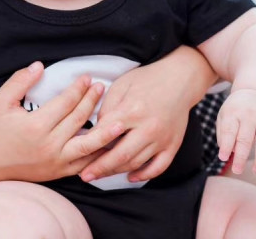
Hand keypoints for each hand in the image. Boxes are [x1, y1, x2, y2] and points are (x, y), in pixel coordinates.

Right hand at [0, 62, 124, 187]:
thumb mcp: (1, 100)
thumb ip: (20, 81)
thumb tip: (39, 65)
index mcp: (36, 126)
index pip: (66, 103)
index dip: (79, 88)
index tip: (87, 77)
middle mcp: (49, 146)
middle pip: (79, 119)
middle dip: (92, 101)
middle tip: (101, 86)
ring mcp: (55, 162)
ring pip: (88, 146)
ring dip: (105, 132)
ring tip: (119, 120)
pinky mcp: (57, 173)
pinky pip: (83, 164)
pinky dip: (97, 155)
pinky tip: (107, 144)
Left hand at [80, 49, 207, 184]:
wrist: (179, 79)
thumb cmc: (147, 79)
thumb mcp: (121, 85)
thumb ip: (107, 107)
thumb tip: (97, 129)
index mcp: (133, 111)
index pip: (106, 134)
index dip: (90, 144)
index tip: (76, 152)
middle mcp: (148, 128)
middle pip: (120, 155)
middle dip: (99, 168)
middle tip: (84, 176)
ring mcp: (162, 139)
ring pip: (136, 163)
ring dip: (116, 172)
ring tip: (101, 175)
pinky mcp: (173, 145)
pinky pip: (158, 168)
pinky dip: (144, 175)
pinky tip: (131, 177)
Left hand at [216, 88, 255, 174]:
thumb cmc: (237, 109)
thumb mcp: (225, 114)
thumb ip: (223, 133)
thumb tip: (228, 152)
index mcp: (234, 112)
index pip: (229, 131)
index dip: (226, 146)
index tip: (223, 158)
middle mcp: (250, 115)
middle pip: (245, 139)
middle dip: (241, 157)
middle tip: (237, 170)